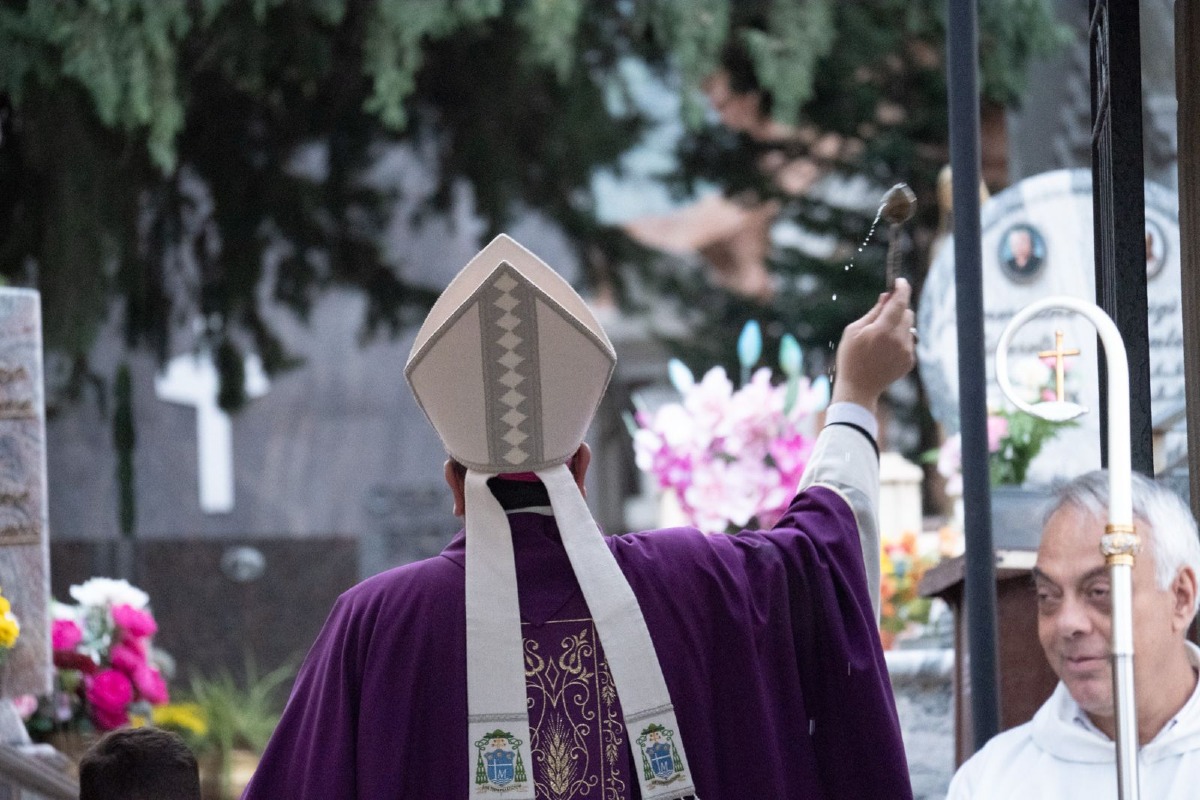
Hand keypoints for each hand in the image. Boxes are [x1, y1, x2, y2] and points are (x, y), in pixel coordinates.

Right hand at [830, 278, 915, 413]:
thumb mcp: (853, 331)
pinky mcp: (910, 361)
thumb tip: (886, 297)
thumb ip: (873, 312)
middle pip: (907, 313)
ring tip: (880, 339)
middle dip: (897, 309)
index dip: (902, 289)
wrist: (858, 388)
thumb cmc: (850, 358)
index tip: (900, 281)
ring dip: (898, 326)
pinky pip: (909, 342)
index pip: (899, 302)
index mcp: (883, 330)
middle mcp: (898, 340)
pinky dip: (899, 340)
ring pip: (909, 328)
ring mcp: (906, 351)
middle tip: (882, 314)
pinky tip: (884, 351)